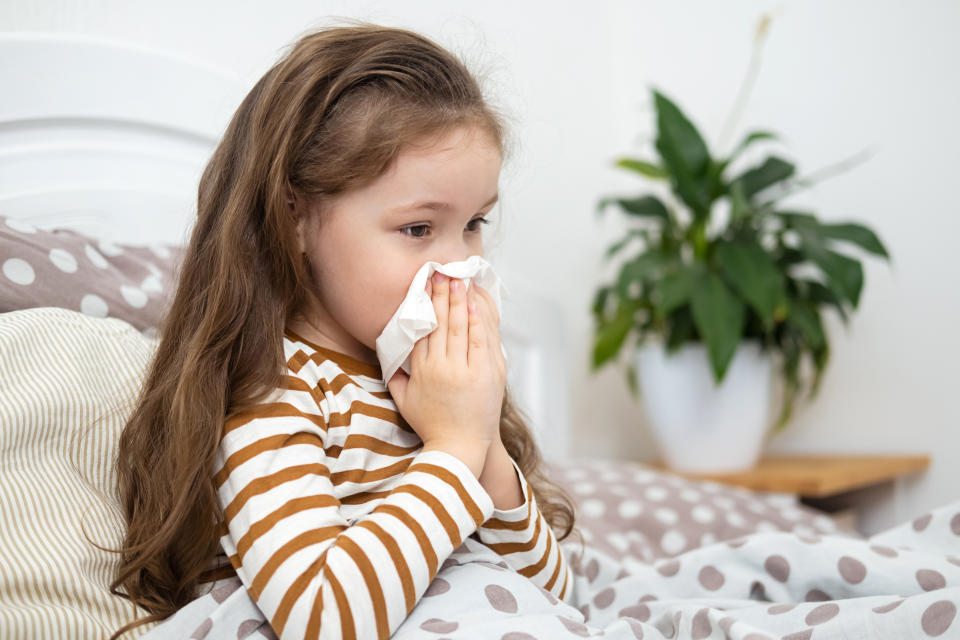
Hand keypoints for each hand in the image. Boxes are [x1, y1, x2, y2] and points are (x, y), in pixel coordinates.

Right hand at [386, 272, 505, 476]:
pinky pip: (483, 340)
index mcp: (423, 370)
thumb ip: (394, 375)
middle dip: (443, 294)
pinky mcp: (488, 374)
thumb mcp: (404, 401)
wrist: (459, 447)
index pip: (424, 328)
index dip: (425, 303)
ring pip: (463, 326)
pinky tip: (476, 303)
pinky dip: (480, 319)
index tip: (426, 284)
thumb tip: (389, 352)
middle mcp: (444, 367)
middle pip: (443, 322)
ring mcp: (468, 370)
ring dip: (462, 300)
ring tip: (460, 279)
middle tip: (442, 272)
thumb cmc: (431, 425)